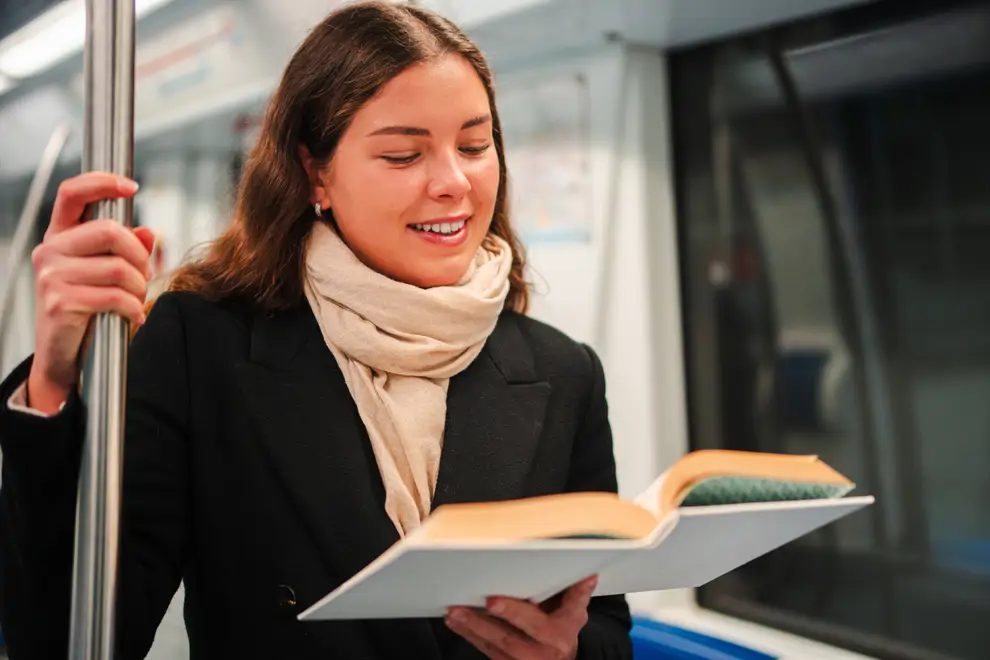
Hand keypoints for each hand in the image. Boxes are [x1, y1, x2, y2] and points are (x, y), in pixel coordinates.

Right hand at [27, 172, 153, 413]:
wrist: (62, 354)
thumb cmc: (86, 308)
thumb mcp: (105, 274)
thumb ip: (127, 250)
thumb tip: (150, 232)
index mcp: (59, 236)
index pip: (72, 193)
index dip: (102, 183)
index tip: (132, 187)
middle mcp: (50, 251)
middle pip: (111, 232)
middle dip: (140, 257)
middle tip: (143, 277)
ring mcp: (52, 276)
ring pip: (119, 268)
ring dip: (139, 288)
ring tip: (136, 300)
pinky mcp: (61, 302)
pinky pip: (116, 297)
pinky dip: (134, 310)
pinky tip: (132, 318)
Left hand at [445, 575, 597, 659]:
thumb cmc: (564, 632)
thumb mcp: (575, 615)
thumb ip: (577, 595)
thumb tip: (588, 575)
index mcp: (555, 636)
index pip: (531, 623)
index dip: (511, 612)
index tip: (492, 601)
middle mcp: (536, 653)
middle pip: (504, 638)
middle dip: (480, 624)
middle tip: (459, 609)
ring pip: (490, 646)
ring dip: (469, 630)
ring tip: (453, 614)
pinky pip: (485, 651)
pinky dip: (469, 637)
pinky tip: (455, 623)